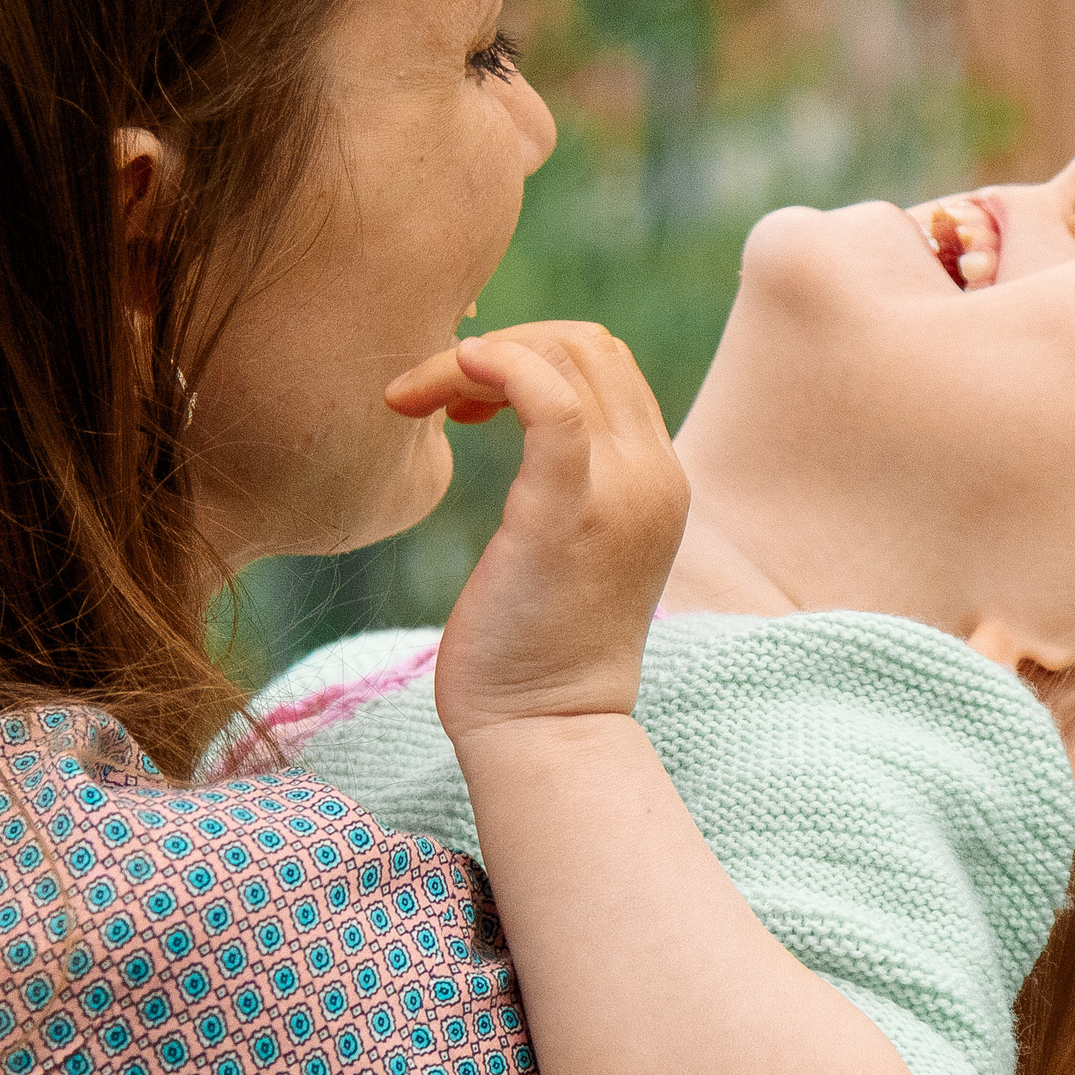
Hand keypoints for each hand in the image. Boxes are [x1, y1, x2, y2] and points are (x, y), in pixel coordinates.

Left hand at [385, 323, 687, 742]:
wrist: (546, 729)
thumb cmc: (532, 647)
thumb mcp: (567, 543)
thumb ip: (564, 477)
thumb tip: (501, 409)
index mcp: (657, 477)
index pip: (604, 363)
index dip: (526, 354)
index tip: (465, 404)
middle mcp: (654, 475)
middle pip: (586, 345)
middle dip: (499, 347)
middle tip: (432, 397)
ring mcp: (620, 492)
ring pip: (563, 356)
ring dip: (474, 360)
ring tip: (418, 403)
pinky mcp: (566, 514)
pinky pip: (548, 401)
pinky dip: (494, 367)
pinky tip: (443, 381)